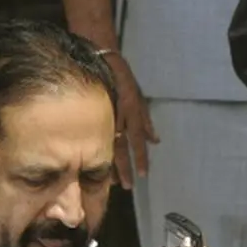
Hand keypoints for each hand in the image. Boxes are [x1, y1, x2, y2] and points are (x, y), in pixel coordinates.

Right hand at [104, 54, 158, 189]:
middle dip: (124, 168)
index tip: (143, 176)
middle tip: (127, 186)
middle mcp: (119, 119)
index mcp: (132, 115)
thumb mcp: (138, 98)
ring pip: (106, 146)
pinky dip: (95, 151)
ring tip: (111, 182)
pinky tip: (93, 164)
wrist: (99, 60)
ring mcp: (103, 118)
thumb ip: (146, 120)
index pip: (137, 142)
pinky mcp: (91, 115)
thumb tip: (156, 141)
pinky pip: (94, 137)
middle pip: (121, 149)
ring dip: (110, 165)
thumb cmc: (122, 79)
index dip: (140, 159)